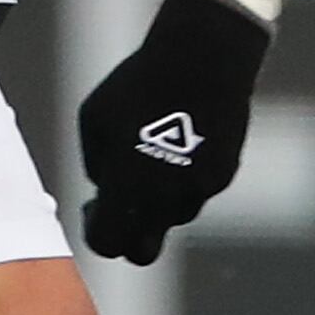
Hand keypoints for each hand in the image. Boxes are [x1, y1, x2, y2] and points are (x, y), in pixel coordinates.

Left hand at [76, 0, 270, 264]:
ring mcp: (198, 190)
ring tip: (152, 158)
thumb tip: (106, 189)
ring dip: (157, 203)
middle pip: (142, 254)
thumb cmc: (139, 84)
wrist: (203, 61)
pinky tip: (179, 141)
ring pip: (172, 218)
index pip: (105, 242)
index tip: (93, 207)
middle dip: (128, 241)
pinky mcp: (222, 176)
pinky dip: (184, 179)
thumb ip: (97, 164)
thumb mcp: (95, 119)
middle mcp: (165, 199)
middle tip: (122, 210)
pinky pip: (196, 191)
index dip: (95, 230)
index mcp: (127, 188)